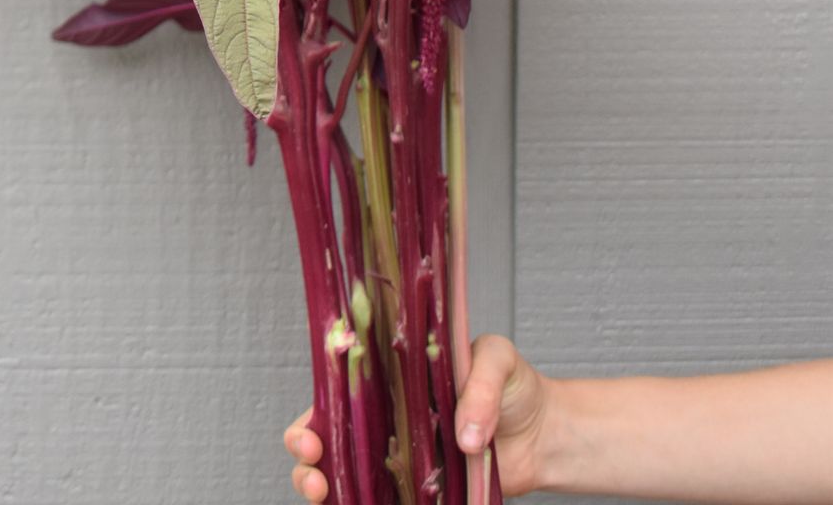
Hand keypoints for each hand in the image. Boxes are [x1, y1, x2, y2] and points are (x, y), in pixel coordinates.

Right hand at [282, 336, 551, 501]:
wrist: (544, 434)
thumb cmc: (514, 384)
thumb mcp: (497, 360)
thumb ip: (479, 387)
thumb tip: (466, 437)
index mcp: (390, 379)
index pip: (336, 392)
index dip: (312, 413)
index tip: (311, 432)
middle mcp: (386, 420)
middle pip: (327, 438)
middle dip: (306, 455)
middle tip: (314, 468)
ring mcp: (399, 460)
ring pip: (344, 476)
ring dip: (323, 487)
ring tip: (325, 495)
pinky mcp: (420, 493)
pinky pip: (381, 501)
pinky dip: (360, 504)